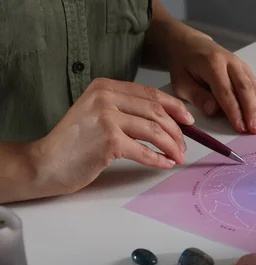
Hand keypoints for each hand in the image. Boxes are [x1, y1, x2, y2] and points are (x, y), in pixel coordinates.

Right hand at [30, 77, 192, 196]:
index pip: (150, 93)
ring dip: (172, 146)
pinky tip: (165, 164)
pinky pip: (145, 151)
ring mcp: (107, 118)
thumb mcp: (97, 114)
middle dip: (176, 130)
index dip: (175, 107)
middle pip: (156, 111)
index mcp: (105, 86)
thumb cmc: (74, 143)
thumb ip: (124, 110)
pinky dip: (159, 159)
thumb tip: (164, 120)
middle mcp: (106, 97)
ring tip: (177, 157)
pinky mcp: (110, 141)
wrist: (45, 163)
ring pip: (155, 130)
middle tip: (183, 146)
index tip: (189, 121)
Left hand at [169, 33, 255, 134]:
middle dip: (252, 111)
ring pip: (253, 86)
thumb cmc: (183, 65)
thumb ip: (197, 97)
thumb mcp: (180, 82)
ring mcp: (239, 64)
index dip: (234, 111)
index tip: (241, 128)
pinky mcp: (245, 68)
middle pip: (244, 88)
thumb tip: (214, 111)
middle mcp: (230, 62)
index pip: (225, 92)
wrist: (189, 43)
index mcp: (212, 64)